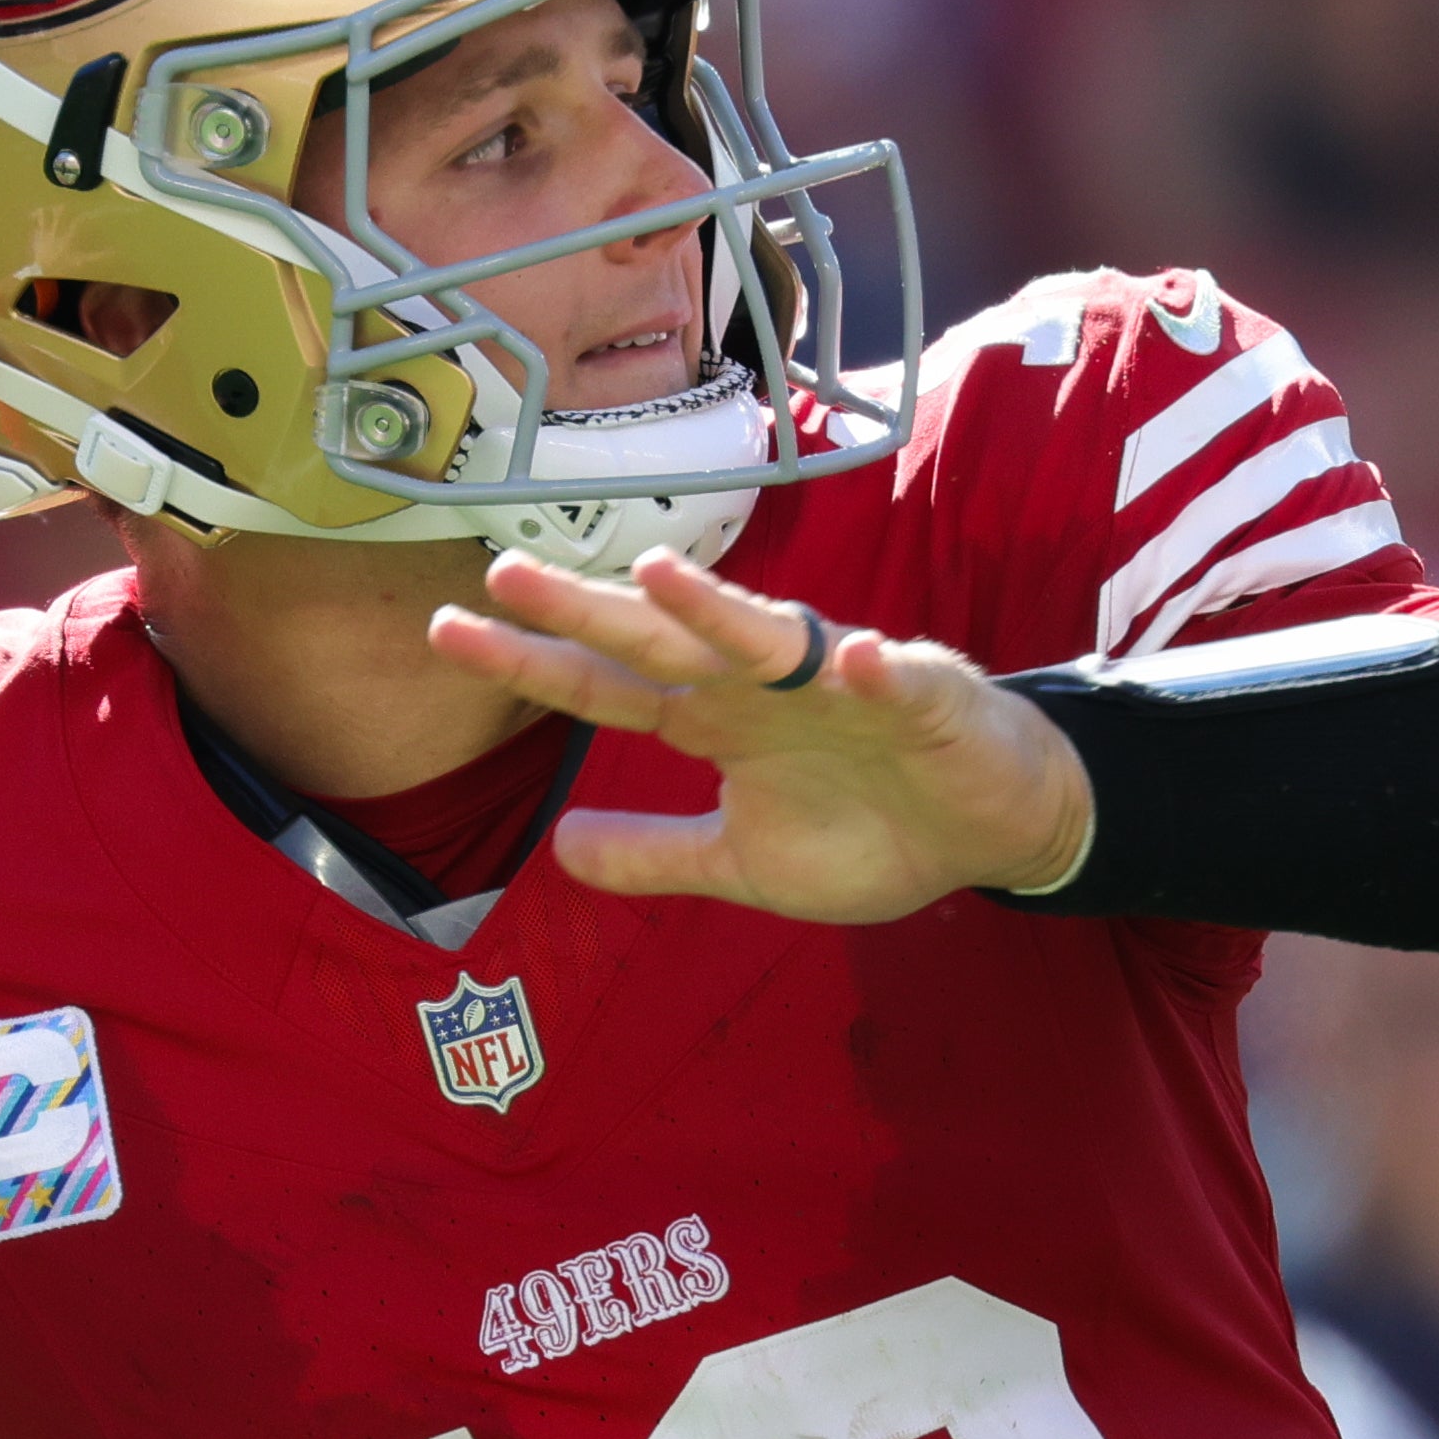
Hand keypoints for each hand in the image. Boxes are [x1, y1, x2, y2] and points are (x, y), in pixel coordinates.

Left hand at [443, 549, 1093, 924]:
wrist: (990, 826)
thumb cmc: (870, 828)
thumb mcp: (743, 862)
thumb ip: (656, 854)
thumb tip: (557, 848)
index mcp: (716, 719)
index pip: (607, 686)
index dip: (533, 662)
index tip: (449, 632)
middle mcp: (761, 685)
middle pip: (661, 642)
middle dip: (588, 611)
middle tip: (505, 575)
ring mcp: (838, 684)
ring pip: (767, 638)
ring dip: (714, 609)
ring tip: (654, 579)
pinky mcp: (921, 698)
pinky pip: (892, 680)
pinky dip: (873, 671)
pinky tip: (848, 659)